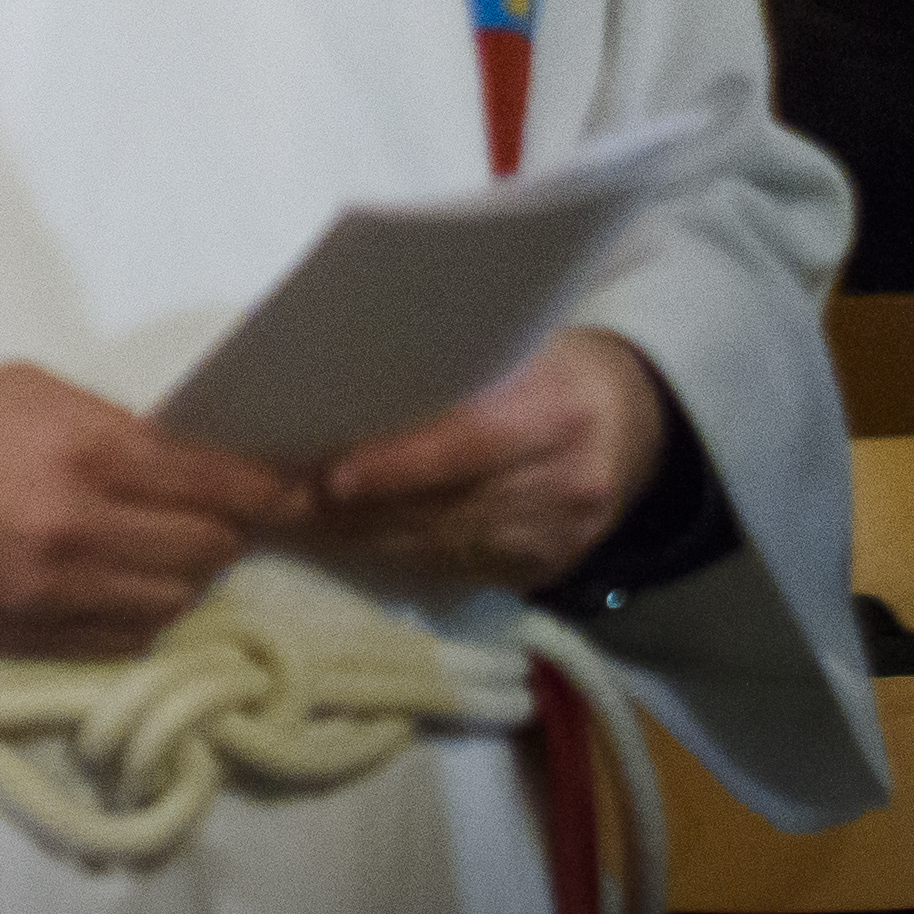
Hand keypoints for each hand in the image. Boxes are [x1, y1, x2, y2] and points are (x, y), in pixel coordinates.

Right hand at [0, 363, 294, 657]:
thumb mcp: (21, 390)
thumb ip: (108, 424)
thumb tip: (178, 455)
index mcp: (82, 450)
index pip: (215, 483)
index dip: (272, 490)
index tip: (306, 490)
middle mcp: (80, 531)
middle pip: (208, 551)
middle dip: (231, 532)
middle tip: (229, 515)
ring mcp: (57, 598)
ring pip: (176, 604)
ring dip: (189, 578)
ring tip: (174, 552)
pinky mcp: (32, 645)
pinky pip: (127, 644)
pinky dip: (145, 617)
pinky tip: (131, 590)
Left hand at [295, 328, 665, 601]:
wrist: (637, 421)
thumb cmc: (555, 363)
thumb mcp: (521, 343)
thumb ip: (455, 366)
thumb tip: (346, 376)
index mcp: (557, 408)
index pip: (466, 445)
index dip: (395, 466)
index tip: (328, 476)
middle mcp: (565, 481)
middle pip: (441, 507)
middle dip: (351, 508)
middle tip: (277, 499)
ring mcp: (559, 536)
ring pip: (439, 547)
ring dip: (360, 537)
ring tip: (293, 521)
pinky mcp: (547, 571)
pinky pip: (457, 569)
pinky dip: (397, 554)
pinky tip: (349, 539)